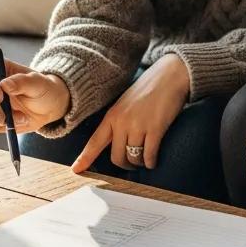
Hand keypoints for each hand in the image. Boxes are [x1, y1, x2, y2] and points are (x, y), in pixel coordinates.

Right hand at [0, 59, 69, 134]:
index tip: (0, 96)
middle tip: (4, 116)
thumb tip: (4, 84)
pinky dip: (7, 126)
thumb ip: (22, 81)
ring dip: (2, 119)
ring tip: (23, 117)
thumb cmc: (43, 88)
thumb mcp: (38, 82)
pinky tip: (21, 120)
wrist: (49, 106)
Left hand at [71, 54, 189, 173]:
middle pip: (117, 157)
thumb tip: (117, 144)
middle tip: (132, 164)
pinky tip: (153, 160)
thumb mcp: (126, 104)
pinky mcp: (155, 129)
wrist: (169, 76)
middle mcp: (122, 122)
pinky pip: (149, 156)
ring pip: (133, 158)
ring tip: (145, 159)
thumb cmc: (148, 90)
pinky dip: (151, 162)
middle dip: (125, 165)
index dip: (85, 157)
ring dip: (139, 163)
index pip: (95, 141)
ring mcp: (138, 126)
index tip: (76, 170)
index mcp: (112, 115)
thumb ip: (119, 122)